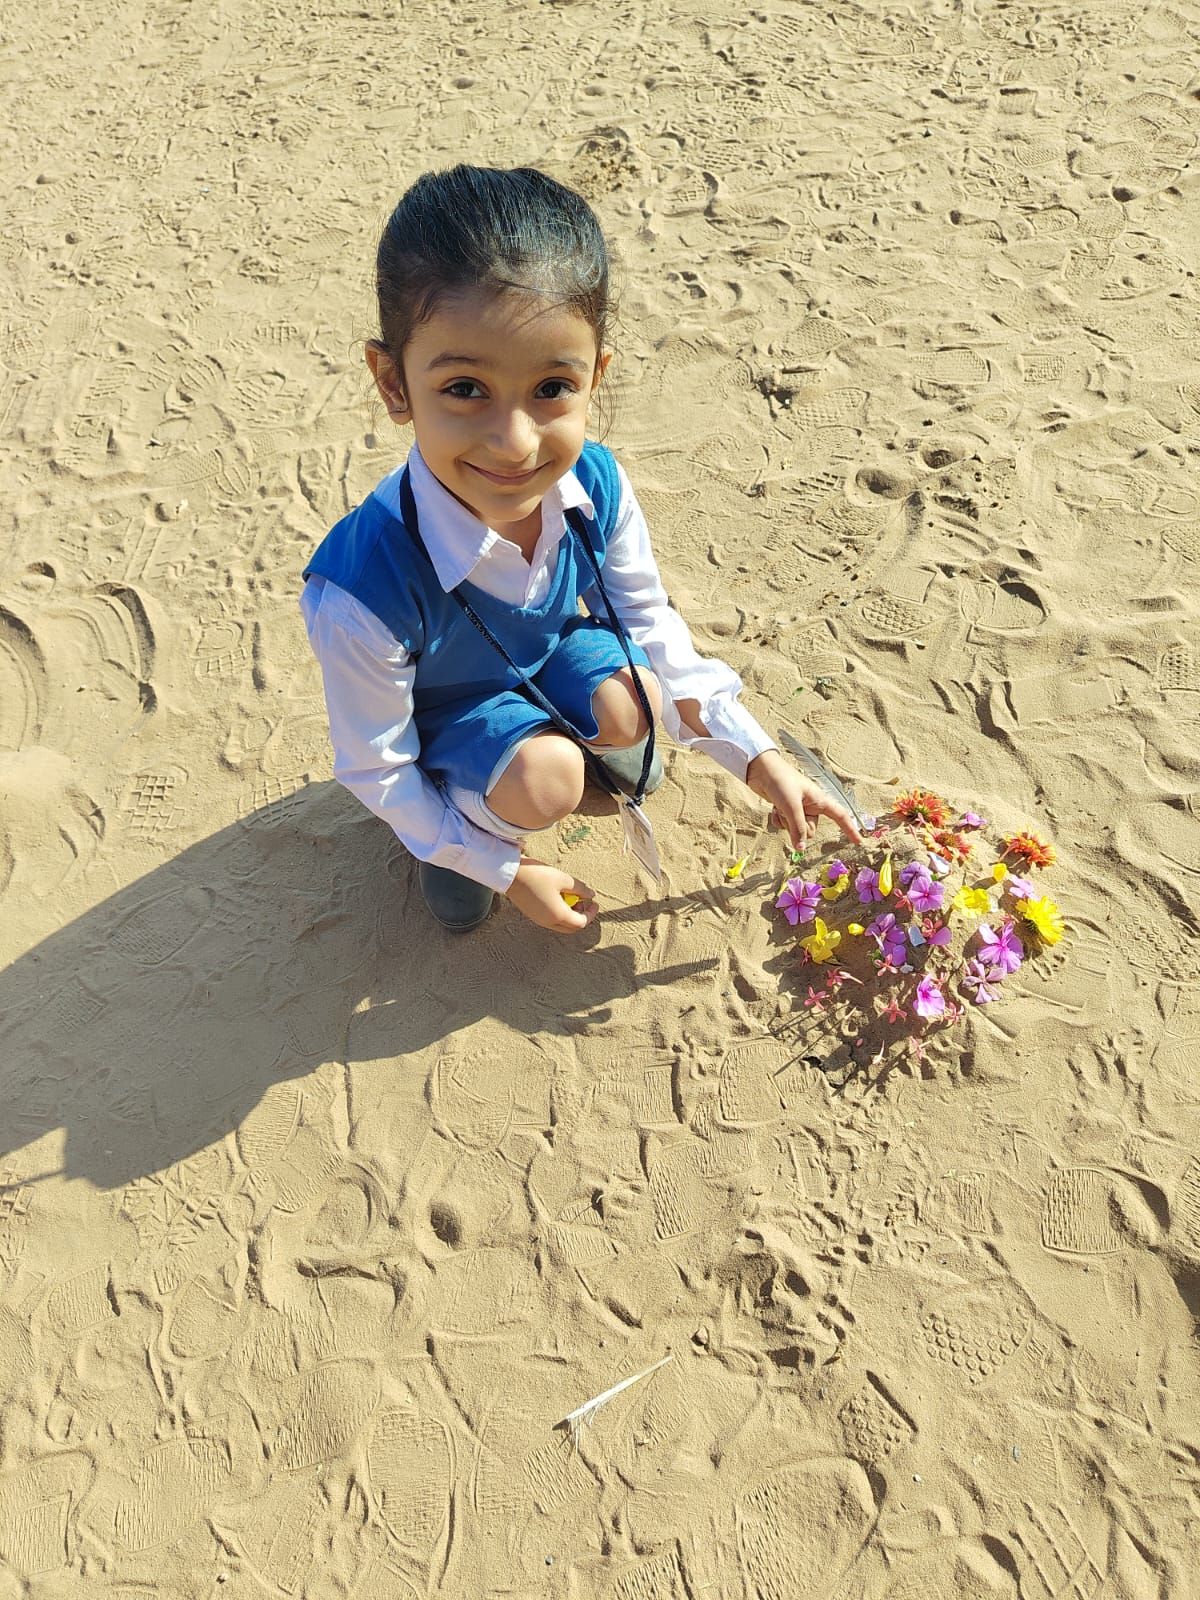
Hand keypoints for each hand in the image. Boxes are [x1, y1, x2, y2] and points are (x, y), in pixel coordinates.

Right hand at [505, 855, 598, 932]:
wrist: (510, 875)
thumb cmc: (537, 875)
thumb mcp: (563, 879)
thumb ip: (580, 889)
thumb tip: (590, 895)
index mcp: (558, 915)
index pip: (581, 922)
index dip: (591, 914)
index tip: (594, 903)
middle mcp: (548, 922)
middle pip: (571, 927)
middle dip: (581, 916)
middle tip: (584, 902)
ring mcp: (539, 920)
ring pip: (561, 925)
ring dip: (570, 915)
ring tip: (570, 896)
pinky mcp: (532, 915)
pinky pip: (551, 919)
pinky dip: (559, 912)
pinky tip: (558, 897)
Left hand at [746, 748, 863, 850]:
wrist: (761, 770)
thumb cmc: (780, 782)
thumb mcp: (791, 806)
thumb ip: (797, 828)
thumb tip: (801, 848)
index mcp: (820, 800)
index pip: (840, 816)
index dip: (850, 829)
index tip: (859, 841)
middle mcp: (812, 805)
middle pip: (811, 830)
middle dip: (798, 826)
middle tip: (788, 812)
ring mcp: (799, 808)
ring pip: (796, 830)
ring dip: (785, 822)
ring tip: (779, 806)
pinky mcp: (786, 810)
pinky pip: (785, 826)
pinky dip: (778, 820)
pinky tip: (774, 808)